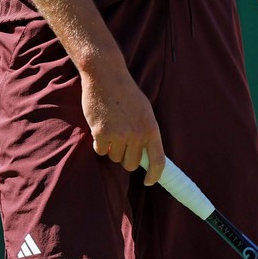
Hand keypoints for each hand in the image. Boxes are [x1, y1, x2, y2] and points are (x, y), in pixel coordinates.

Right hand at [80, 64, 164, 184]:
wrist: (106, 76)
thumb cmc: (125, 93)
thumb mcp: (144, 111)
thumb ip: (146, 132)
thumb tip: (147, 156)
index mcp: (151, 128)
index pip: (158, 161)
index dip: (155, 175)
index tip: (149, 182)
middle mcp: (137, 134)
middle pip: (132, 164)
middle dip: (125, 158)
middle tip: (121, 143)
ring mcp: (120, 135)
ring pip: (115, 158)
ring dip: (112, 148)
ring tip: (111, 127)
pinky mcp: (102, 134)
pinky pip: (101, 151)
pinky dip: (99, 143)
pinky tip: (100, 126)